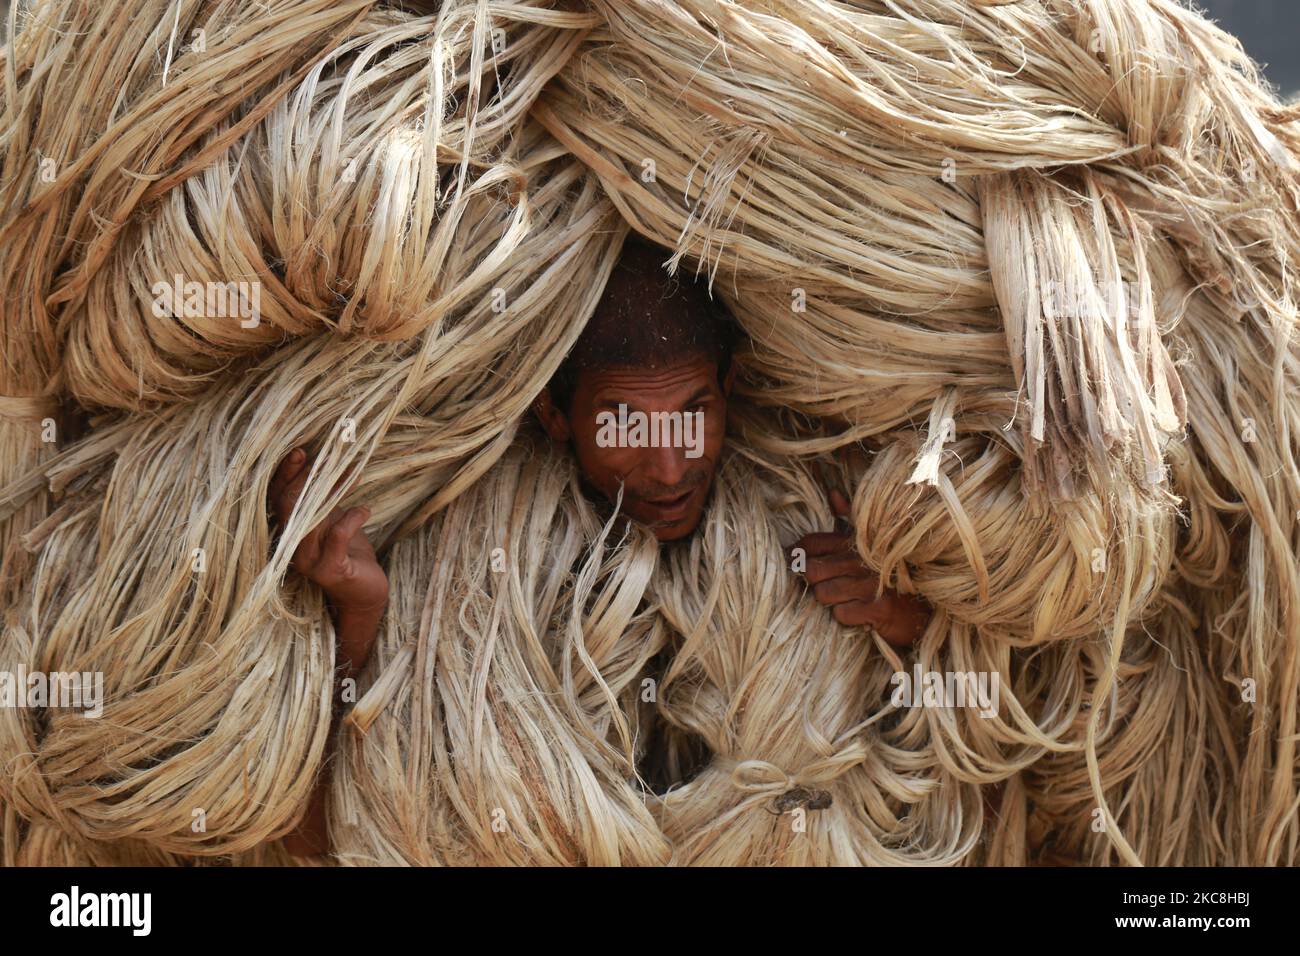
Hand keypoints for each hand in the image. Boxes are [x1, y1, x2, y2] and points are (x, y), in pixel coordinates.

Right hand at [269, 447, 387, 616]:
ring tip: (354, 473)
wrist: (365, 594)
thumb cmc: (349, 552)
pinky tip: (366, 510)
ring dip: (333, 491)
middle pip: (289, 504)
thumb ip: (324, 498)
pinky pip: (337, 536)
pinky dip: (352, 518)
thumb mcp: (333, 520)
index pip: (277, 497)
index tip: (300, 450)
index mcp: (289, 531)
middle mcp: (291, 547)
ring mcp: (308, 561)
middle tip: (333, 457)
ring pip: (310, 519)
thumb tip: (327, 459)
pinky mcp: (331, 571)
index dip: (285, 473)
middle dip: (309, 477)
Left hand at [792, 487, 930, 647]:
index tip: (793, 562)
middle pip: (812, 570)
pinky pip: (842, 614)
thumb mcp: (872, 541)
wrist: (924, 607)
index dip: (796, 553)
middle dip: (810, 581)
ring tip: (841, 599)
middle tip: (819, 585)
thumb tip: (832, 492)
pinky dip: (845, 617)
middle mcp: (862, 560)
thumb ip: (849, 517)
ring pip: (823, 594)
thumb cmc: (890, 573)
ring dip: (827, 600)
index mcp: (856, 542)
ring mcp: (870, 584)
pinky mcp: (878, 608)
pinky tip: (856, 612)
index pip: (812, 543)